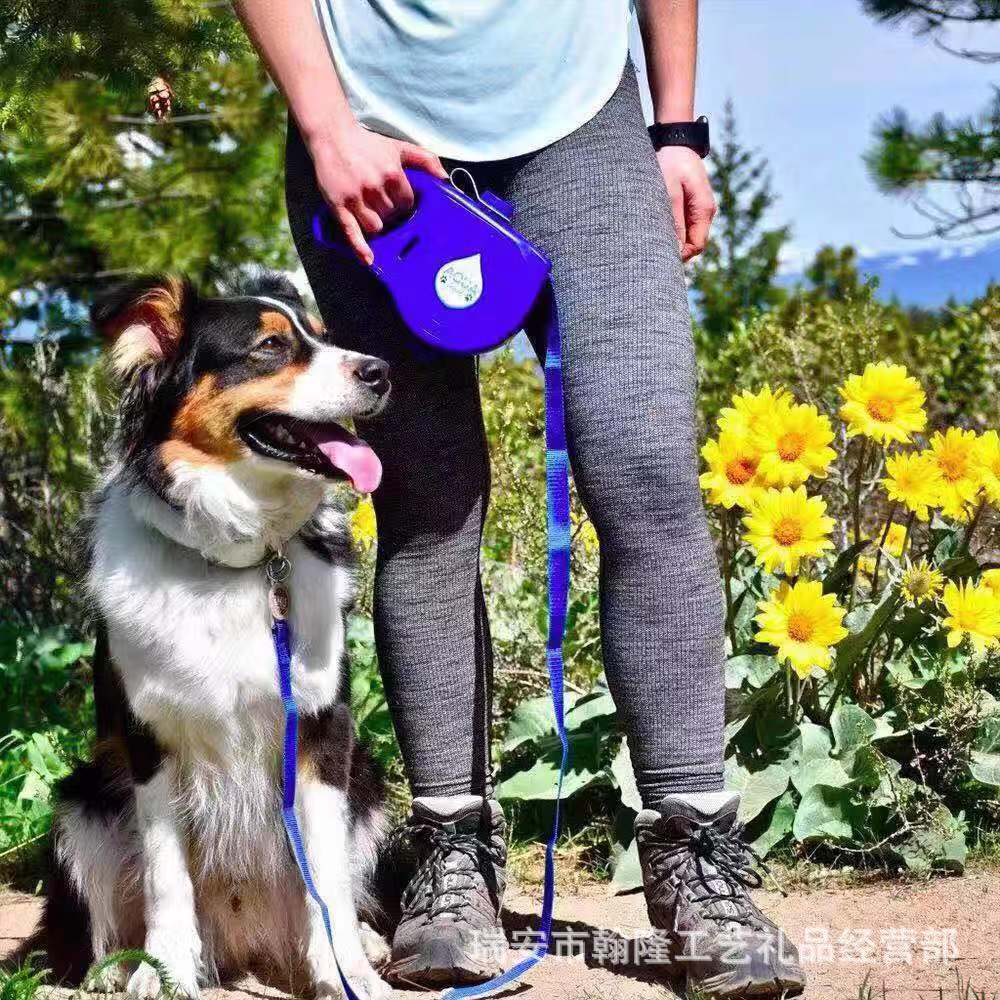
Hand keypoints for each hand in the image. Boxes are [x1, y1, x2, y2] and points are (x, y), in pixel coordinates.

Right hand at [307, 119, 446, 264]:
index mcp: (393, 174)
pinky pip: (351, 231)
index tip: (397, 201)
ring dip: (377, 226)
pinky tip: (368, 259)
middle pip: (392, 216)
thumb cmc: (368, 144)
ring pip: (376, 227)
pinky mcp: (339, 205)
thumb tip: (445, 178)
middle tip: (381, 205)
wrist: (332, 135)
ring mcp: (356, 197)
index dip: (403, 205)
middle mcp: (376, 186)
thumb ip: (426, 160)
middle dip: (390, 215)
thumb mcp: (399, 148)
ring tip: (371, 215)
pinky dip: (360, 247)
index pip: (407, 204)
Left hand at [656, 146, 715, 261]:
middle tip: (653, 250)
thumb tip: (675, 249)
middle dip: (676, 250)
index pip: (696, 246)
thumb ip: (673, 221)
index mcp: (704, 210)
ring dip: (673, 238)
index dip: (680, 256)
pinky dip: (672, 228)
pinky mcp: (692, 204)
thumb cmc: (671, 163)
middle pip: (693, 243)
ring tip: (653, 235)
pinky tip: (658, 224)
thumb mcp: (669, 192)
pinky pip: (684, 224)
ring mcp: (699, 208)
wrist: (675, 141)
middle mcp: (706, 212)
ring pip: (688, 234)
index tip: (660, 257)